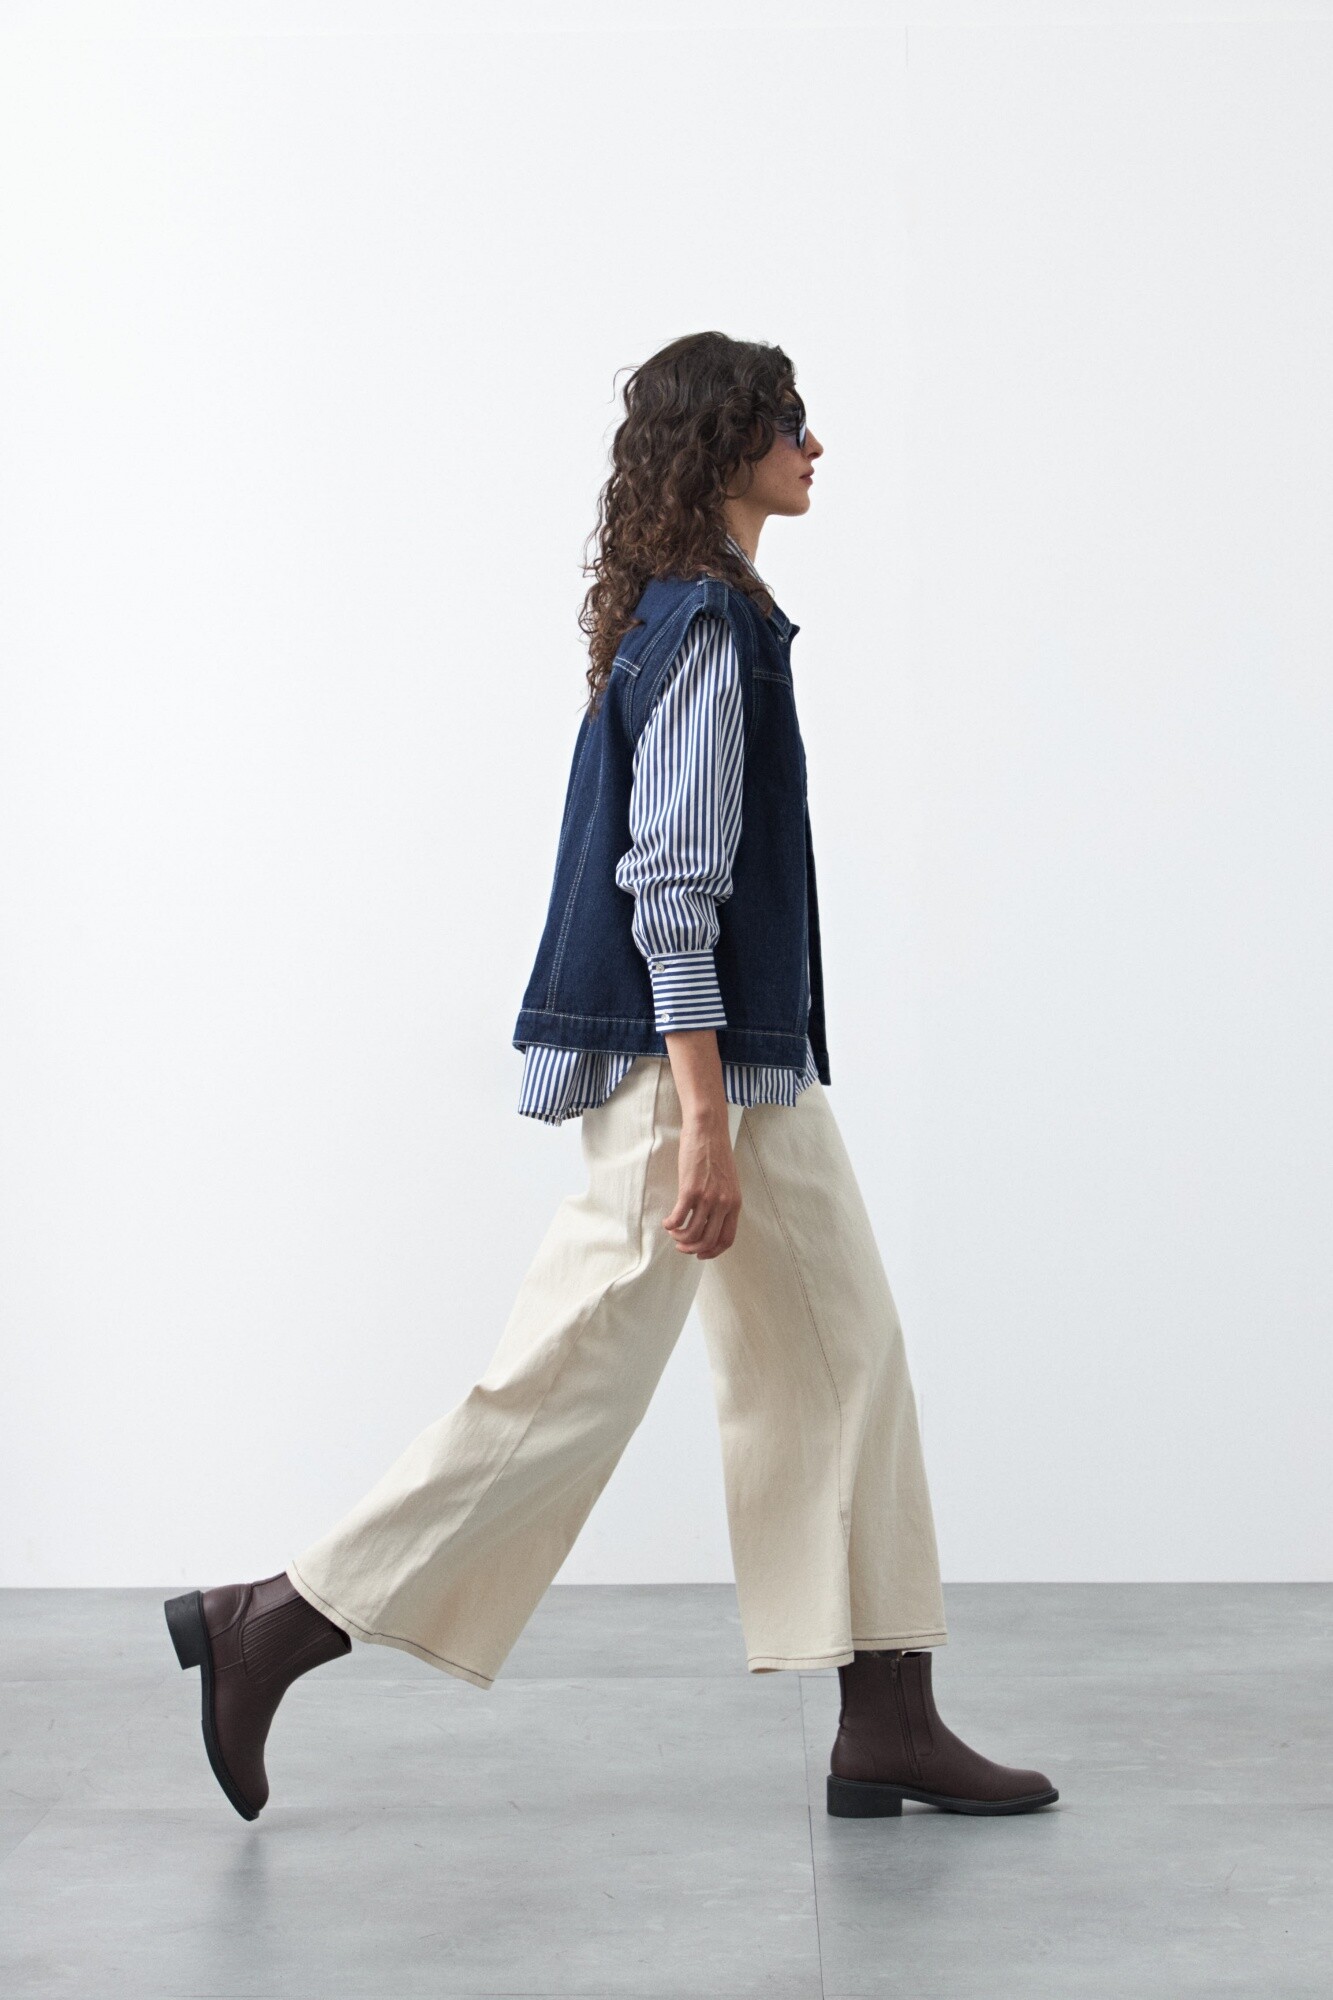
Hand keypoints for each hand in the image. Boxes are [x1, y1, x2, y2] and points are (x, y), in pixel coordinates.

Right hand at [663, 1114, 741, 1258]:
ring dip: (679, 1238)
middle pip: (708, 1241)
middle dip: (691, 1248)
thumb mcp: (728, 1181)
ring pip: (692, 1233)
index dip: (712, 1252)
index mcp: (735, 1203)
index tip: (701, 1253)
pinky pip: (678, 1217)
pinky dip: (670, 1225)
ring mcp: (707, 1198)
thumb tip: (711, 1219)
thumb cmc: (716, 1152)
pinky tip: (667, 1222)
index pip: (727, 1239)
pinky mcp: (690, 1190)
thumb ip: (723, 1200)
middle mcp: (723, 1203)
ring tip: (673, 1232)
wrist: (708, 1130)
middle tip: (681, 1246)